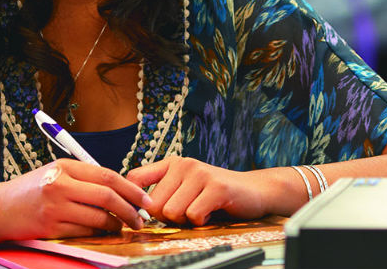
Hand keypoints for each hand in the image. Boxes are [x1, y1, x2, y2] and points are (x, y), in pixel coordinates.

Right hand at [0, 160, 150, 240]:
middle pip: (106, 197)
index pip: (107, 176)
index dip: (131, 189)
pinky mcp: (50, 228)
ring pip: (98, 218)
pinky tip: (103, 232)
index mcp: (64, 167)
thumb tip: (121, 189)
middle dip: (129, 210)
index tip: (144, 199)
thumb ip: (84, 178)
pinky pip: (84, 233)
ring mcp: (54, 208)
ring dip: (116, 224)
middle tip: (140, 219)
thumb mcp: (56, 174)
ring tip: (122, 226)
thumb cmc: (33, 190)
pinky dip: (98, 233)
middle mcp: (59, 185)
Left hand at [126, 157, 275, 225]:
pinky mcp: (216, 187)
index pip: (135, 178)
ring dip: (186, 220)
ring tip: (200, 210)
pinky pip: (193, 215)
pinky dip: (201, 222)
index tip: (145, 213)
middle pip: (155, 205)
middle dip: (169, 217)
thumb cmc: (214, 195)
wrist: (253, 191)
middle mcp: (184, 165)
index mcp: (172, 164)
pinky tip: (211, 212)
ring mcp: (200, 174)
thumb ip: (162, 194)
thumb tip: (134, 211)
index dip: (134, 201)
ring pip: (172, 212)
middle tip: (187, 211)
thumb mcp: (184, 188)